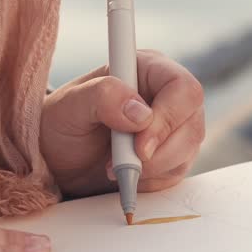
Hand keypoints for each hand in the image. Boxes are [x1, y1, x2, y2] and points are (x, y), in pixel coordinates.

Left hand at [40, 50, 205, 197]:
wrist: (58, 160)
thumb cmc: (62, 125)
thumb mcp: (69, 106)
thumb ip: (102, 97)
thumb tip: (140, 112)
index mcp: (148, 70)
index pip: (183, 88)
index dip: (168, 118)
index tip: (139, 146)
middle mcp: (167, 96)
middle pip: (192, 124)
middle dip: (158, 152)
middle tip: (119, 164)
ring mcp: (174, 128)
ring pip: (188, 151)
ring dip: (150, 169)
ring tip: (111, 167)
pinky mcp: (172, 156)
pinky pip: (176, 173)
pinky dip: (149, 181)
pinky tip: (124, 174)